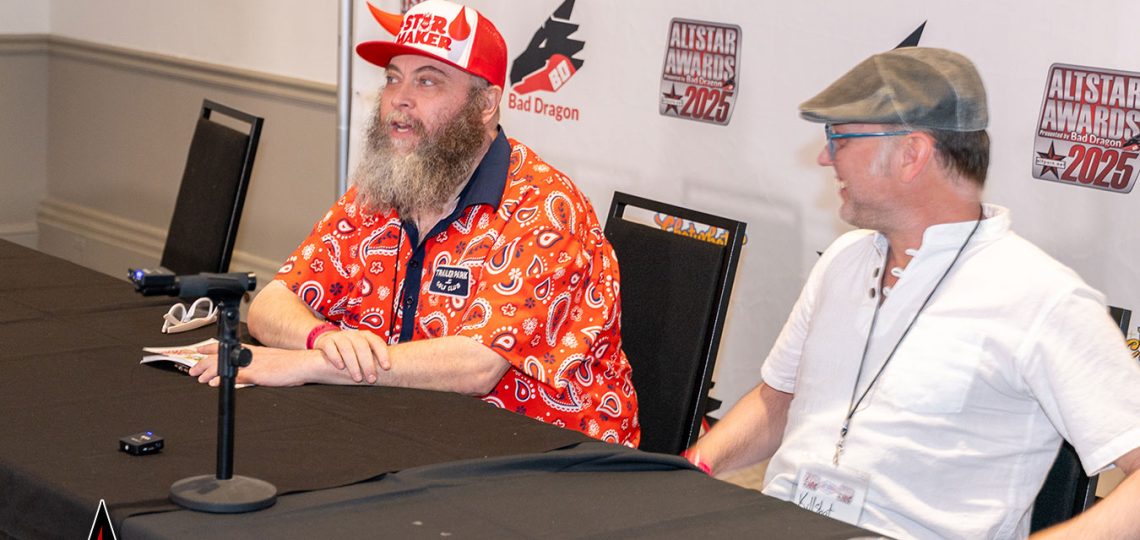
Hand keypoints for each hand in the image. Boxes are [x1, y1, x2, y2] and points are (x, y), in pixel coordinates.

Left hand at [189, 342, 316, 386]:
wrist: (303, 364)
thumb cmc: (291, 364)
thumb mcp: (270, 361)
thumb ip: (256, 365)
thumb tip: (245, 371)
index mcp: (252, 351)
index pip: (227, 346)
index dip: (210, 348)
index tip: (199, 350)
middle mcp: (249, 355)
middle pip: (220, 356)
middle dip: (204, 363)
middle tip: (193, 370)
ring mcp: (252, 364)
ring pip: (224, 365)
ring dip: (208, 371)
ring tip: (199, 377)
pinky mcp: (256, 373)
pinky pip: (235, 376)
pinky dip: (222, 379)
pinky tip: (214, 383)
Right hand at [312, 329, 391, 383]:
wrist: (329, 341)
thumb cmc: (353, 350)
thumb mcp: (365, 350)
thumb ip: (375, 358)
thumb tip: (393, 374)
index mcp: (366, 336)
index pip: (377, 342)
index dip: (382, 354)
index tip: (387, 367)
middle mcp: (354, 335)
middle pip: (362, 347)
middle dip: (368, 364)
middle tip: (372, 379)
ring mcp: (339, 337)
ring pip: (347, 348)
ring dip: (353, 364)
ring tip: (357, 378)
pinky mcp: (327, 342)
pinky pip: (331, 348)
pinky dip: (336, 357)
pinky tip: (340, 368)